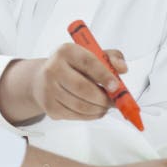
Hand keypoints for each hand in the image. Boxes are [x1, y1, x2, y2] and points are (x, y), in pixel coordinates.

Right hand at [0, 44, 127, 123]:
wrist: (44, 79)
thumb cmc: (74, 66)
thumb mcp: (93, 55)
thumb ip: (112, 58)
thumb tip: (122, 68)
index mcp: (67, 51)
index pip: (88, 63)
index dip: (104, 76)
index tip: (116, 86)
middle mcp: (53, 68)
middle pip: (83, 88)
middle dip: (103, 98)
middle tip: (114, 102)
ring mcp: (49, 89)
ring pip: (80, 105)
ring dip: (99, 109)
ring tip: (105, 106)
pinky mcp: (49, 106)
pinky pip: (75, 115)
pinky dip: (90, 116)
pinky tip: (95, 110)